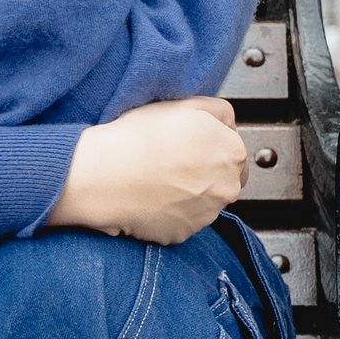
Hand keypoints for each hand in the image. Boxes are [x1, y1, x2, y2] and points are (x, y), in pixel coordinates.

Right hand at [46, 98, 248, 245]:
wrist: (105, 175)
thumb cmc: (139, 138)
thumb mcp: (184, 104)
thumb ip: (218, 112)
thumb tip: (227, 123)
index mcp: (232, 153)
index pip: (234, 151)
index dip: (209, 145)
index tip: (188, 144)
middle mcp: (227, 188)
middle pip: (222, 179)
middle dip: (204, 172)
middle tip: (171, 161)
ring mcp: (205, 215)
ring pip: (202, 202)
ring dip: (188, 193)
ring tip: (157, 177)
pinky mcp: (182, 234)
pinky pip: (180, 221)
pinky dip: (169, 211)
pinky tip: (150, 195)